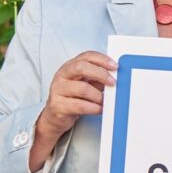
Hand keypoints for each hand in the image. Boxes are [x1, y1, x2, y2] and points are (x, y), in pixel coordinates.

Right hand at [31, 51, 117, 169]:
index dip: (101, 59)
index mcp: (70, 66)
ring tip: (105, 100)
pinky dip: (93, 108)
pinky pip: (79, 105)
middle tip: (113, 82)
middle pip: (81, 67)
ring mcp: (58, 90)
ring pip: (82, 88)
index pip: (86, 56)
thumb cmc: (72, 97)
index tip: (114, 66)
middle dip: (100, 74)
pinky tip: (99, 109)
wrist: (55, 116)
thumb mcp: (85, 83)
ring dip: (98, 95)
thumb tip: (116, 76)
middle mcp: (62, 75)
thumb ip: (97, 78)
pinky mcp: (57, 105)